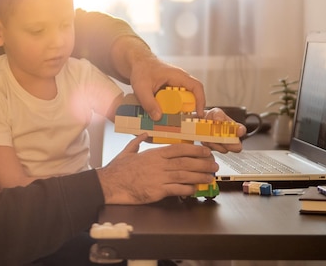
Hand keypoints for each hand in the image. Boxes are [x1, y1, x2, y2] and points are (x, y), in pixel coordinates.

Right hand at [96, 133, 217, 203]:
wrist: (110, 184)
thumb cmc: (118, 169)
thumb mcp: (127, 151)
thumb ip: (138, 142)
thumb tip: (144, 134)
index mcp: (154, 153)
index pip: (180, 149)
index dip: (195, 149)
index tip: (206, 151)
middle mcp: (159, 164)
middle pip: (187, 162)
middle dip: (203, 163)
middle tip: (214, 165)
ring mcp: (159, 178)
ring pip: (185, 175)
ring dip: (200, 176)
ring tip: (210, 177)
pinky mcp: (157, 191)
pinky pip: (177, 189)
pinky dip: (188, 189)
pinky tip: (195, 188)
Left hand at [129, 53, 205, 120]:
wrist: (136, 62)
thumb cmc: (140, 69)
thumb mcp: (141, 87)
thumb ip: (148, 102)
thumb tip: (158, 118)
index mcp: (177, 76)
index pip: (196, 87)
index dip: (200, 101)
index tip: (199, 114)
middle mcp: (180, 80)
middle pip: (191, 96)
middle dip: (187, 109)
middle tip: (180, 121)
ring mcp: (175, 84)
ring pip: (183, 99)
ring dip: (178, 109)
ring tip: (169, 119)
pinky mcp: (170, 89)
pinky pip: (175, 100)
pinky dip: (171, 107)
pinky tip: (162, 113)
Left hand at [202, 107, 245, 152]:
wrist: (201, 123)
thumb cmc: (211, 117)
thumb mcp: (215, 112)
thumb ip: (218, 114)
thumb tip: (219, 120)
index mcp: (234, 127)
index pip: (241, 130)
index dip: (241, 131)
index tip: (238, 131)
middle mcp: (231, 138)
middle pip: (237, 147)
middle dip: (229, 144)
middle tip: (221, 138)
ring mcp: (223, 146)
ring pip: (224, 150)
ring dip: (216, 143)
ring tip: (209, 136)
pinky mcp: (214, 150)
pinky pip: (214, 150)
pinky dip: (209, 145)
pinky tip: (206, 139)